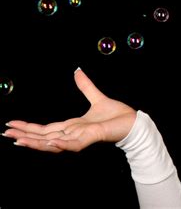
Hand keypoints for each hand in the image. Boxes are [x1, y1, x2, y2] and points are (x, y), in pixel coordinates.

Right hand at [2, 68, 136, 152]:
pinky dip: (61, 144)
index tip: (11, 125)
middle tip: (5, 134)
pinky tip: (50, 142)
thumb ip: (85, 86)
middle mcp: (74, 135)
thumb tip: (77, 71)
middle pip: (44, 137)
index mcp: (72, 127)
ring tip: (18, 140)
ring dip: (36, 143)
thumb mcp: (97, 98)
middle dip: (24, 136)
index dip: (28, 127)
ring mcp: (81, 138)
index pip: (45, 129)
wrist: (133, 122)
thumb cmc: (117, 115)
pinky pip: (74, 144)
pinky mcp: (92, 138)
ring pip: (54, 143)